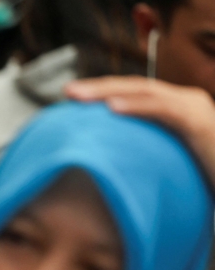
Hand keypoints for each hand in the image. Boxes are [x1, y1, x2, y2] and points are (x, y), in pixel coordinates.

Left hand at [67, 77, 214, 185]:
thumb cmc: (202, 181)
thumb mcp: (167, 164)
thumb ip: (144, 157)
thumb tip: (109, 166)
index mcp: (176, 111)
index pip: (134, 96)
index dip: (102, 95)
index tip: (71, 101)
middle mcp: (185, 102)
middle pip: (135, 89)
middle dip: (98, 88)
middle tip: (67, 92)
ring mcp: (193, 108)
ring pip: (144, 93)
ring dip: (108, 93)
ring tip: (78, 96)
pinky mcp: (198, 121)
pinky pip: (162, 110)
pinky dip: (136, 107)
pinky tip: (111, 109)